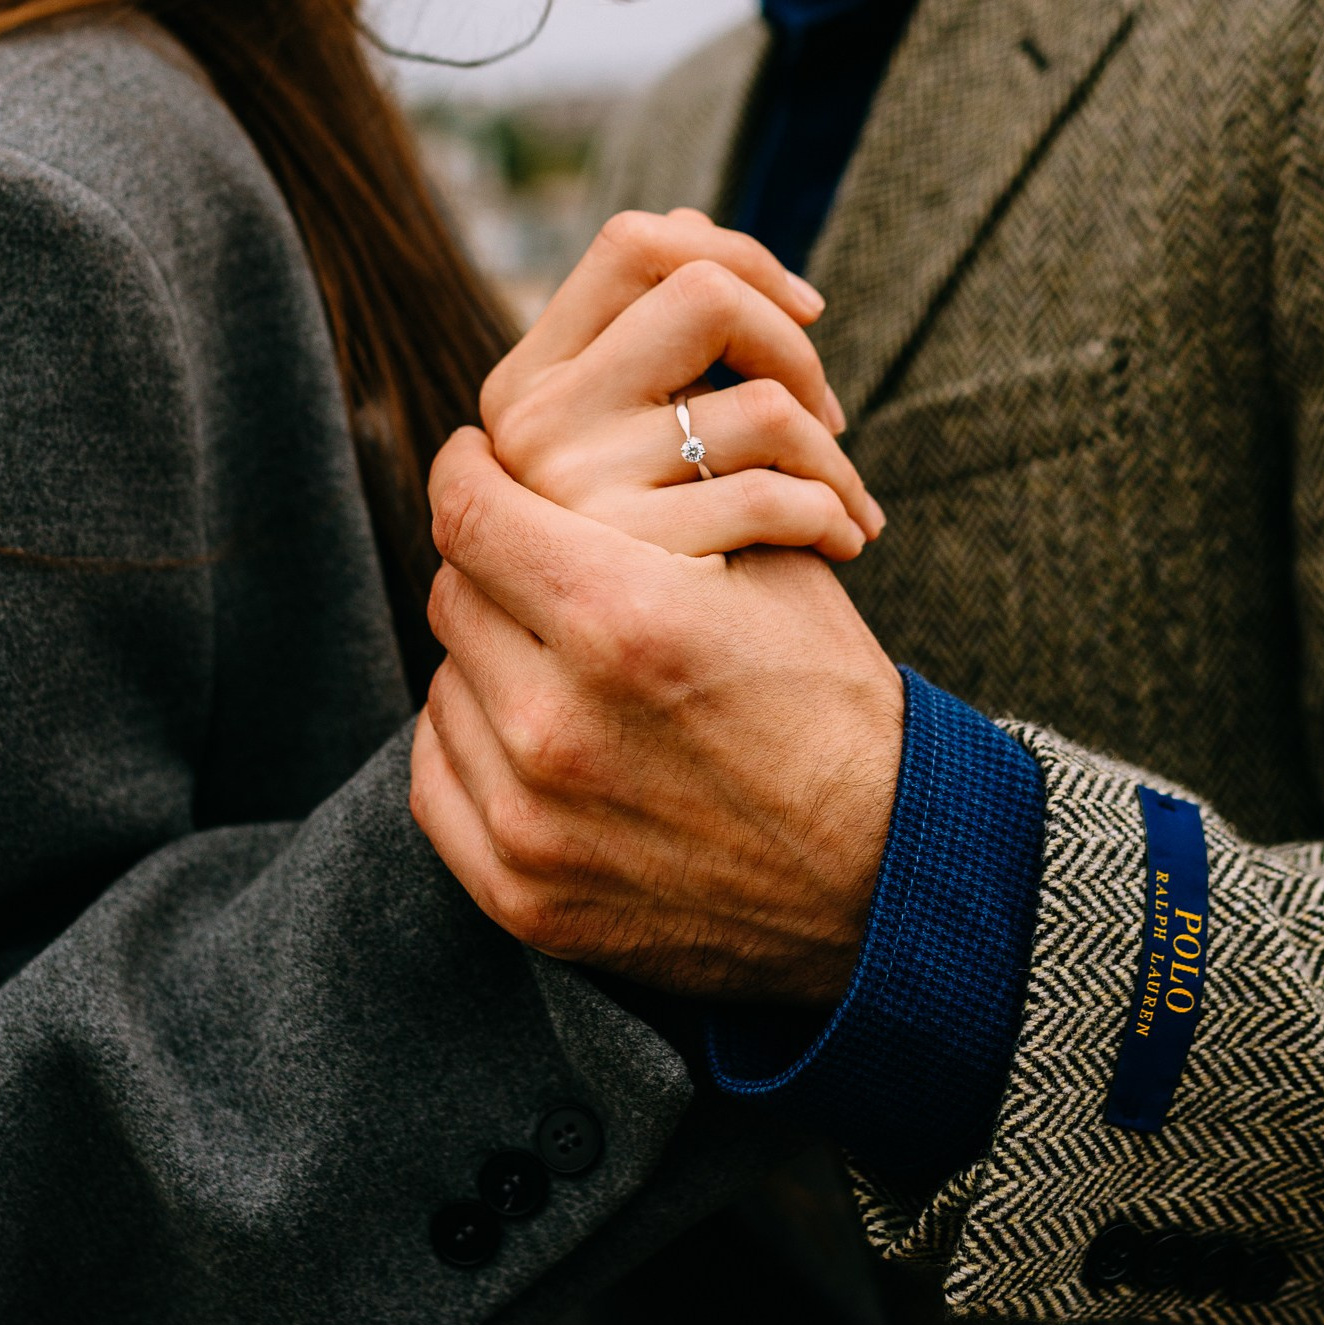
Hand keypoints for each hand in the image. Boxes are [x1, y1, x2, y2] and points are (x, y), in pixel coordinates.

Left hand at [409, 427, 904, 1001]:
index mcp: (620, 616)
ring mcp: (530, 818)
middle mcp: (556, 720)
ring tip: (564, 657)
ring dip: (491, 656)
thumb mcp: (774, 567)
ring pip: (446, 683)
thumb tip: (566, 431)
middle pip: (454, 593)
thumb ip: (660, 489)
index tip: (477, 458)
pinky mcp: (521, 893)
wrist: (882, 877)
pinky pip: (441, 780)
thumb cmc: (832, 704)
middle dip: (496, 565)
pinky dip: (478, 746)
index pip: (469, 511)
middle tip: (542, 563)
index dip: (466, 468)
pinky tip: (540, 732)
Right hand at [480, 209, 884, 563]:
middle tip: (827, 415)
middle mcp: (526, 432)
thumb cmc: (673, 593)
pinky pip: (772, 491)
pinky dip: (832, 511)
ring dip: (829, 450)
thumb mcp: (635, 469)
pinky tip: (842, 543)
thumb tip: (692, 227)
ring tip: (845, 501)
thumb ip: (647, 361)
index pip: (633, 243)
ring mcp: (571, 496)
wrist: (667, 744)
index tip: (802, 308)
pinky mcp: (630, 566)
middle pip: (699, 285)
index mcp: (523, 392)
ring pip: (757, 398)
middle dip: (791, 339)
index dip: (737, 250)